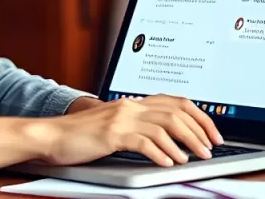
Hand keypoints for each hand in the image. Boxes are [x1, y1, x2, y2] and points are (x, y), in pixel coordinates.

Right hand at [42, 94, 223, 166]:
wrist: (52, 135)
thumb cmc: (82, 135)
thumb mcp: (114, 124)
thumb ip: (138, 125)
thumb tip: (168, 138)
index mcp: (133, 102)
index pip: (176, 102)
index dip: (199, 117)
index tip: (212, 133)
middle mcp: (130, 106)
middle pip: (175, 112)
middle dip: (198, 131)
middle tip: (209, 149)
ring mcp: (121, 118)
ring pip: (164, 125)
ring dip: (184, 143)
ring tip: (193, 158)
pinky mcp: (111, 134)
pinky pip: (143, 141)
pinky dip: (160, 152)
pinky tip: (168, 162)